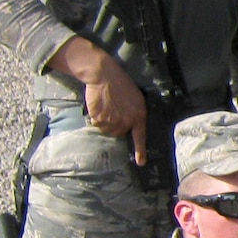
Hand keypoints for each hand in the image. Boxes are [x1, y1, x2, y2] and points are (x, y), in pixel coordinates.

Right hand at [50, 36, 148, 159]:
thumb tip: (130, 127)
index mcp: (139, 116)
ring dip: (105, 121)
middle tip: (114, 109)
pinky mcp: (100, 117)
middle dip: (115, 124)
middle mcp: (127, 121)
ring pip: (107, 129)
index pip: (140, 137)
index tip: (141, 163)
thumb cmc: (121, 85)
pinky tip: (99, 105)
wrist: (105, 75)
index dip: (140, 151)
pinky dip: (96, 116)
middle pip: (119, 133)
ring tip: (107, 105)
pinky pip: (97, 123)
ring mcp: (113, 120)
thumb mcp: (136, 100)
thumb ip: (135, 115)